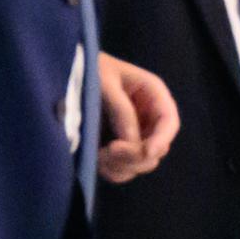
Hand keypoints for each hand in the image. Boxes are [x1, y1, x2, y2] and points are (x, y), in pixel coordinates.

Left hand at [97, 53, 179, 182]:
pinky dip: (112, 170)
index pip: (169, 122)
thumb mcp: (104, 82)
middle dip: (134, 156)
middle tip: (108, 151)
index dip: (161, 140)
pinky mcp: (121, 147)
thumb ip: (120, 109)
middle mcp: (149, 117)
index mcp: (152, 94)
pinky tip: (96, 158)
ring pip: (142, 164)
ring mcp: (136, 135)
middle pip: (157, 150)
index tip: (146, 151)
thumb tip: (130, 141)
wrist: (70, 72)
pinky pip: (125, 169)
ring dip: (121, 166)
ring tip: (98, 154)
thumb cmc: (91, 68)